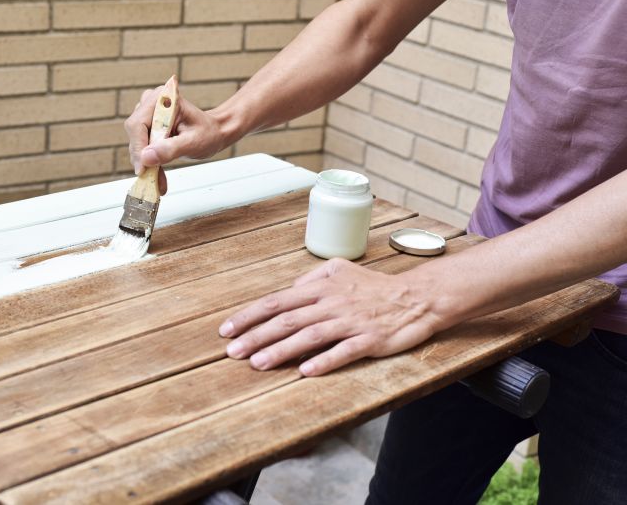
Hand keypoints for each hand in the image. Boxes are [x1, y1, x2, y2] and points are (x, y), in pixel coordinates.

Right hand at [123, 86, 235, 193]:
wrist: (214, 133)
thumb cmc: (208, 133)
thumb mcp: (193, 143)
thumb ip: (170, 149)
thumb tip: (146, 158)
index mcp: (164, 98)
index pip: (138, 124)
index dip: (138, 148)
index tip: (142, 169)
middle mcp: (153, 103)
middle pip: (135, 133)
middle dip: (142, 158)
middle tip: (152, 178)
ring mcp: (148, 114)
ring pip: (137, 142)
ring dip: (146, 162)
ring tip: (158, 179)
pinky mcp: (148, 126)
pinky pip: (142, 146)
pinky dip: (149, 162)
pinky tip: (157, 176)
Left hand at [219, 258, 450, 375]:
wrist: (416, 297)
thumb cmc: (374, 287)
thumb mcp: (340, 270)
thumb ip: (311, 280)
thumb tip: (288, 290)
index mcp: (320, 288)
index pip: (276, 301)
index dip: (249, 316)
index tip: (227, 330)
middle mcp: (331, 303)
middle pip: (286, 320)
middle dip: (256, 336)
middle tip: (232, 352)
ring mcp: (350, 322)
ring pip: (309, 336)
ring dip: (281, 350)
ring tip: (258, 364)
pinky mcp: (369, 340)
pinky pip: (343, 351)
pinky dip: (324, 361)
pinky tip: (305, 372)